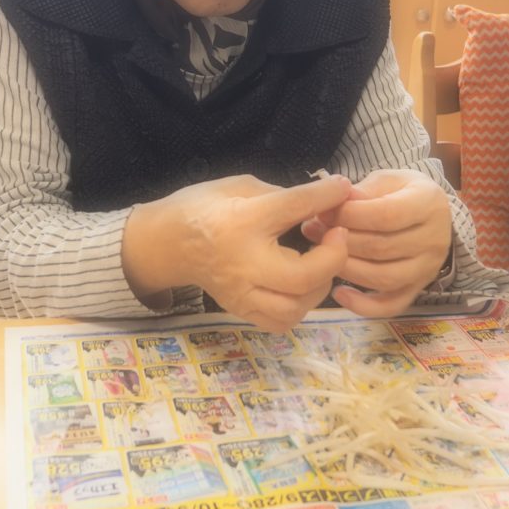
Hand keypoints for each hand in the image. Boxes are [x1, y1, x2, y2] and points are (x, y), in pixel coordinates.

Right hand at [122, 174, 351, 331]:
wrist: (166, 242)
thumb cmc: (204, 206)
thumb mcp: (240, 186)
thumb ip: (280, 194)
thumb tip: (320, 201)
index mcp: (242, 220)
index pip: (293, 206)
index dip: (326, 195)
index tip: (343, 188)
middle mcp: (243, 262)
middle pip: (301, 275)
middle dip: (333, 257)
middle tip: (337, 236)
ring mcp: (241, 292)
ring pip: (294, 306)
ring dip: (320, 284)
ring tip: (321, 263)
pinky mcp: (240, 310)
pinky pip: (280, 322)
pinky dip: (300, 306)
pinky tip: (302, 285)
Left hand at [301, 169, 451, 317]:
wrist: (430, 213)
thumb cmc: (402, 192)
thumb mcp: (386, 180)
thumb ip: (362, 191)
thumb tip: (333, 202)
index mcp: (429, 204)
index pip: (386, 215)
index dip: (350, 215)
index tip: (323, 210)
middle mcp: (434, 240)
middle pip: (382, 248)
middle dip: (340, 240)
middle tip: (312, 230)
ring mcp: (428, 269)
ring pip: (384, 278)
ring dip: (346, 268)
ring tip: (319, 254)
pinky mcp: (417, 289)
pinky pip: (391, 305)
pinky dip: (363, 305)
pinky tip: (339, 293)